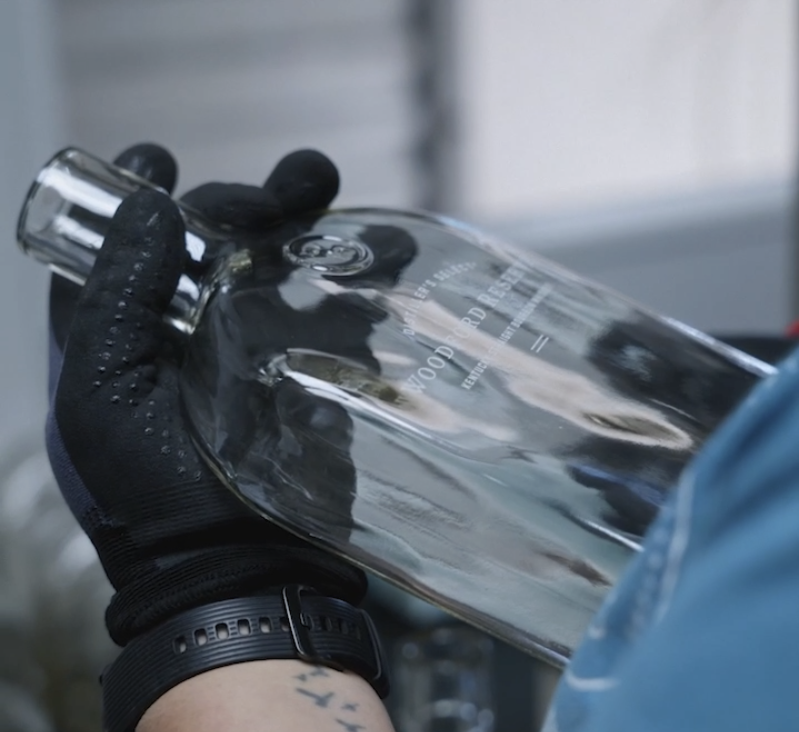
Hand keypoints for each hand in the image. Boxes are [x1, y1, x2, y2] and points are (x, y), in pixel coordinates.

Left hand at [46, 144, 366, 646]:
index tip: (155, 157)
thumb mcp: (102, 400)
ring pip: (272, 260)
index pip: (123, 248)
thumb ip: (112, 301)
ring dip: (298, 216)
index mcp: (123, 335)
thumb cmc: (154, 498)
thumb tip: (146, 203)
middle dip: (235, 204)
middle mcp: (186, 332)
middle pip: (207, 241)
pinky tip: (380, 250)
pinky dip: (354, 271)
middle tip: (268, 197)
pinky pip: (329, 302)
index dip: (137, 197)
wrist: (244, 570)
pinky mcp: (309, 367)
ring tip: (321, 188)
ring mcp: (252, 348)